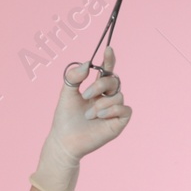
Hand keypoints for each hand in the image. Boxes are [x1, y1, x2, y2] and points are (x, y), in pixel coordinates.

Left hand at [30, 46, 131, 190]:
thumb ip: (74, 77)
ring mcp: (114, 110)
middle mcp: (107, 98)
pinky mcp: (118, 122)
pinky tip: (100, 116)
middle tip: (85, 95)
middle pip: (114, 81)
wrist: (64, 141)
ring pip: (118, 96)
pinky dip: (112, 109)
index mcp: (96, 89)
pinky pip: (125, 109)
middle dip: (100, 85)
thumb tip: (87, 63)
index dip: (109, 59)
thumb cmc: (65, 119)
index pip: (107, 71)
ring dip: (101, 104)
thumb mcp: (67, 94)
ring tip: (88, 115)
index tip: (108, 49)